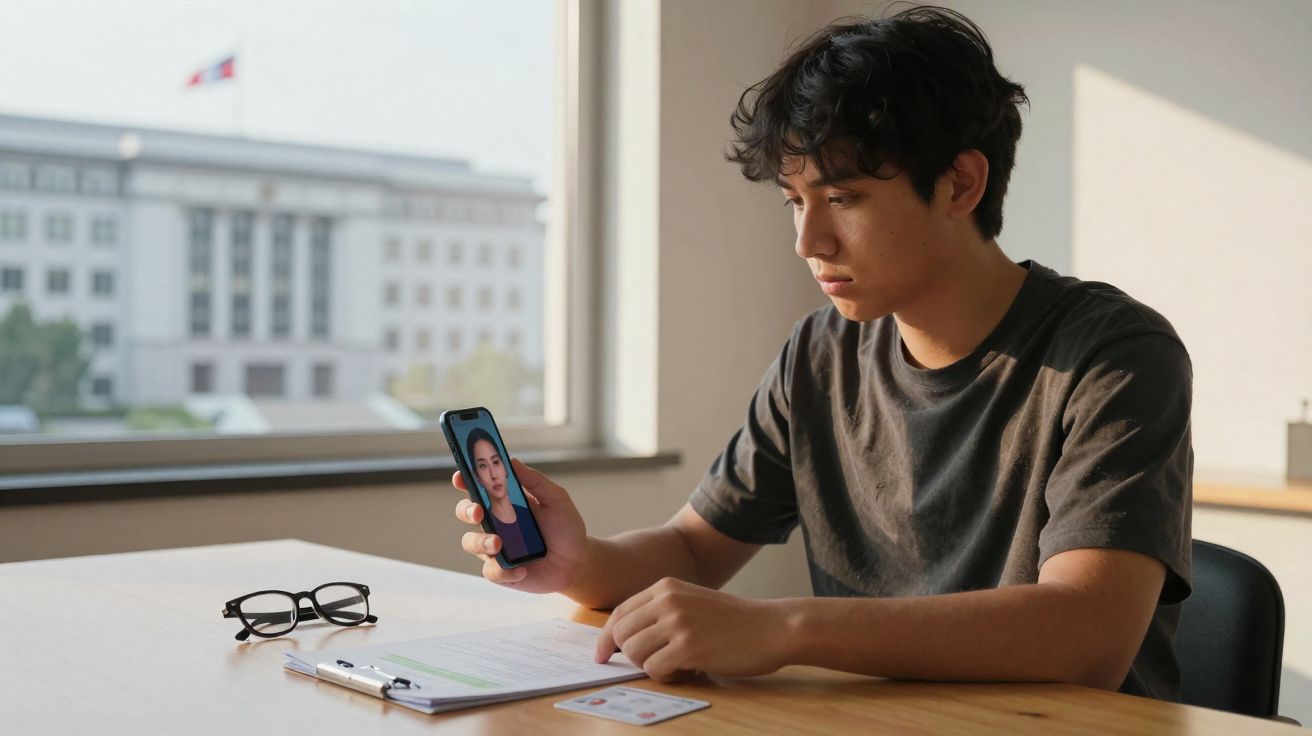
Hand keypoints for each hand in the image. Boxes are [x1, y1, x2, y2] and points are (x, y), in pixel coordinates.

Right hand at [452, 458, 587, 593]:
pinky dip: (503, 571)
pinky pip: (490, 571)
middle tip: (478, 511)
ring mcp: (495, 547)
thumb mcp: (556, 500)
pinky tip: (522, 570)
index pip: (478, 487)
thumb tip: (512, 462)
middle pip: (466, 512)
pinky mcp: (500, 571)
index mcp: (505, 501)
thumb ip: (536, 481)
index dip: (465, 480)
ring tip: (499, 544)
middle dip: (466, 510)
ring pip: (470, 542)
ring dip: (481, 542)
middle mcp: (495, 522)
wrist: (576, 562)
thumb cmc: (565, 528)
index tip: (461, 476)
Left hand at [594, 577, 791, 681]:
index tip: (602, 655)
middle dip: (630, 656)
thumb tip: (622, 639)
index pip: (620, 613)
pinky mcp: (688, 648)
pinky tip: (687, 671)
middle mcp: (667, 601)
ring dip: (650, 666)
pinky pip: (655, 670)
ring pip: (634, 653)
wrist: (773, 627)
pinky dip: (666, 677)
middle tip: (654, 664)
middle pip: (621, 635)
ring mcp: (677, 623)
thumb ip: (661, 612)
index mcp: (665, 587)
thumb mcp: (693, 601)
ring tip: (677, 665)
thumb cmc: (734, 621)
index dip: (606, 638)